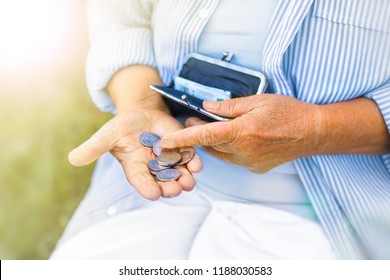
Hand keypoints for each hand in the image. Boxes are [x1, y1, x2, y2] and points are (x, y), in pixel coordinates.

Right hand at [68, 110, 202, 199]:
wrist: (142, 114)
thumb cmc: (123, 126)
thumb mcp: (108, 135)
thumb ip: (94, 147)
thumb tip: (72, 159)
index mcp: (135, 168)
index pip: (141, 182)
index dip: (147, 188)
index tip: (154, 194)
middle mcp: (154, 169)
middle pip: (163, 183)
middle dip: (170, 188)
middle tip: (175, 190)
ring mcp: (170, 161)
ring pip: (179, 175)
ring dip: (185, 179)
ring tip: (188, 181)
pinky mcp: (182, 150)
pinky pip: (190, 160)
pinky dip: (194, 164)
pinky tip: (197, 165)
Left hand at [160, 94, 319, 172]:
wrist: (312, 132)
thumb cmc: (287, 112)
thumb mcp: (258, 101)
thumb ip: (229, 106)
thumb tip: (206, 106)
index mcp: (242, 132)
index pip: (204, 136)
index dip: (181, 139)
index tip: (164, 143)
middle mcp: (243, 151)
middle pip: (210, 146)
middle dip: (198, 135)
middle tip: (191, 121)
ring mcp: (249, 162)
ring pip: (220, 154)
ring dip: (213, 142)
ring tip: (211, 127)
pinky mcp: (255, 167)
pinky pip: (233, 159)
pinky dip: (228, 149)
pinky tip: (234, 138)